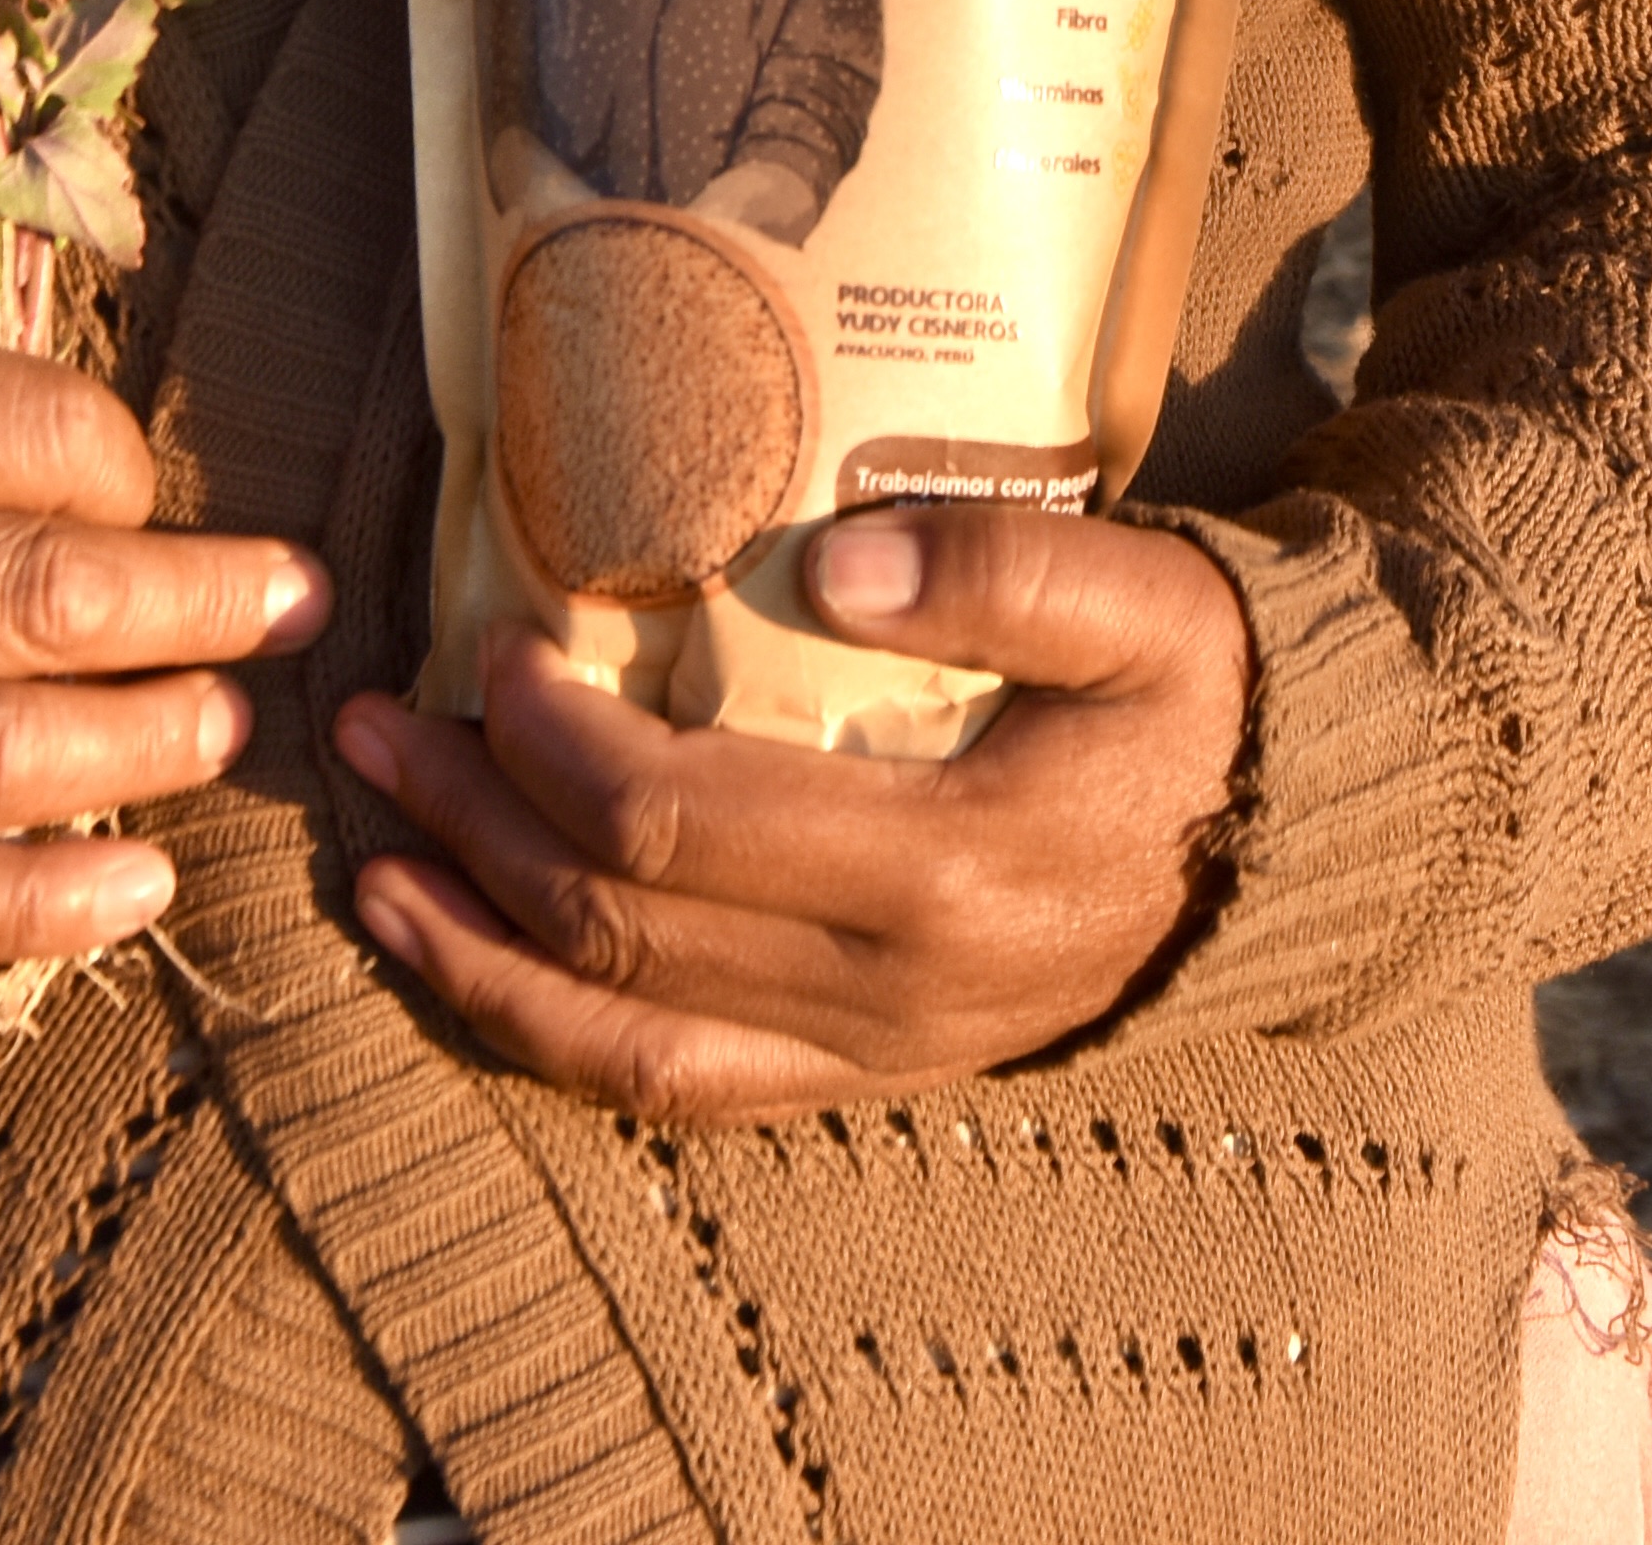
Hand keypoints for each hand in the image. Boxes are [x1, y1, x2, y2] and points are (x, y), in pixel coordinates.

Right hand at [0, 343, 327, 962]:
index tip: (146, 490)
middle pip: (51, 598)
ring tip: (222, 725)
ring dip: (159, 743)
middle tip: (286, 605)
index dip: (127, 463)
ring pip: (13, 752)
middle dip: (206, 603)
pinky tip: (145, 880)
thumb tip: (137, 501)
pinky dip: (57, 903)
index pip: (28, 435)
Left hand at [327, 506, 1246, 1116]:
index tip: (489, 647)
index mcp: (944, 867)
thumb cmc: (1196, 693)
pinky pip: (679, 1090)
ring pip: (620, 1039)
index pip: (673, 822)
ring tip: (370, 863)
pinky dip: (553, 1040)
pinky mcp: (864, 1073)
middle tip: (367, 725)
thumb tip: (826, 560)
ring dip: (473, 950)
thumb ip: (999, 568)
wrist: (1284, 835)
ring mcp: (874, 1050)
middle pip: (614, 928)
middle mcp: (894, 988)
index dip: (549, 742)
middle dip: (467, 825)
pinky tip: (473, 967)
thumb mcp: (1143, 599)